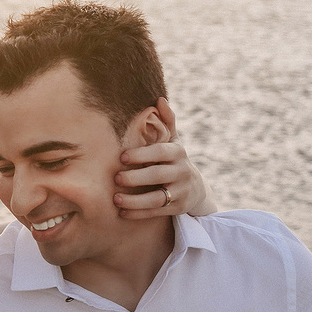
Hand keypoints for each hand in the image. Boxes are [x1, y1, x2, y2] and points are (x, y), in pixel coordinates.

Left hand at [114, 97, 209, 217]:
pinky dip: (139, 213)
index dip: (142, 154)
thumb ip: (167, 121)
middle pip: (158, 175)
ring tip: (116, 199)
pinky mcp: (177, 208)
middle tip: (116, 178)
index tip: (122, 157)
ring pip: (158, 198)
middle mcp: (182, 171)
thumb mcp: (173, 141)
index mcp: (177, 152)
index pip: (160, 152)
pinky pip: (157, 212)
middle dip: (137, 177)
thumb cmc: (174, 160)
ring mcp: (181, 191)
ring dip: (135, 200)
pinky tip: (122, 213)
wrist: (195, 188)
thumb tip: (159, 98)